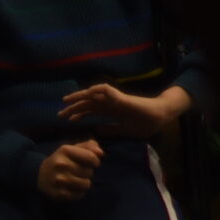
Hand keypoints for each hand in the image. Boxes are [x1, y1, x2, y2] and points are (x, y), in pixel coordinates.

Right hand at [37, 139, 102, 201]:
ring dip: (85, 183)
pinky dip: (79, 192)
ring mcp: (58, 180)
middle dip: (88, 172)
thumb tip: (100, 153)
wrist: (39, 174)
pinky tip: (72, 188)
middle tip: (79, 171)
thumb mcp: (74, 148)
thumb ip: (90, 146)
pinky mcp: (57, 193)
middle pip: (89, 172)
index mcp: (65, 150)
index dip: (95, 161)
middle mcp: (60, 164)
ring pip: (85, 185)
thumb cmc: (63, 159)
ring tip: (78, 180)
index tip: (93, 163)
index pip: (91, 157)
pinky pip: (78, 195)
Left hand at [59, 82, 189, 138]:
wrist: (159, 116)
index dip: (79, 114)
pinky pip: (105, 89)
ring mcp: (115, 99)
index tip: (68, 120)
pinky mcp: (120, 97)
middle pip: (88, 103)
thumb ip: (111, 129)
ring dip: (79, 97)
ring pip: (92, 95)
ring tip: (66, 101)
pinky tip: (86, 93)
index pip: (91, 110)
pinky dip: (95, 89)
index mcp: (112, 111)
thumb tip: (96, 129)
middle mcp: (111, 104)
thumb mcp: (124, 130)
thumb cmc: (145, 123)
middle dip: (74, 107)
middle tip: (60, 113)